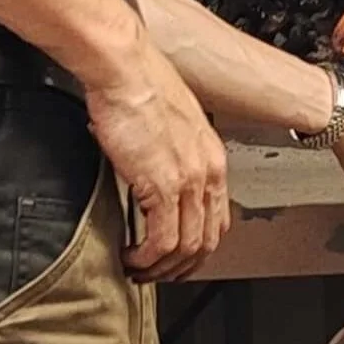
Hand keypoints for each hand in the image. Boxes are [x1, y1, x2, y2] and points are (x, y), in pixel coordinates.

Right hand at [83, 29, 230, 280]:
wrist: (125, 70)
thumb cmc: (140, 86)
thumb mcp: (169, 124)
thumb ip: (171, 152)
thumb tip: (153, 172)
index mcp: (212, 155)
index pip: (218, 217)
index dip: (198, 246)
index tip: (177, 256)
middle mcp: (207, 170)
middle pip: (206, 239)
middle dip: (182, 265)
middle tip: (157, 274)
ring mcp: (188, 179)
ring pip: (186, 246)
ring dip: (161, 268)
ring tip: (138, 270)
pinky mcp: (162, 185)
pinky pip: (162, 241)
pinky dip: (146, 259)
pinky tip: (131, 257)